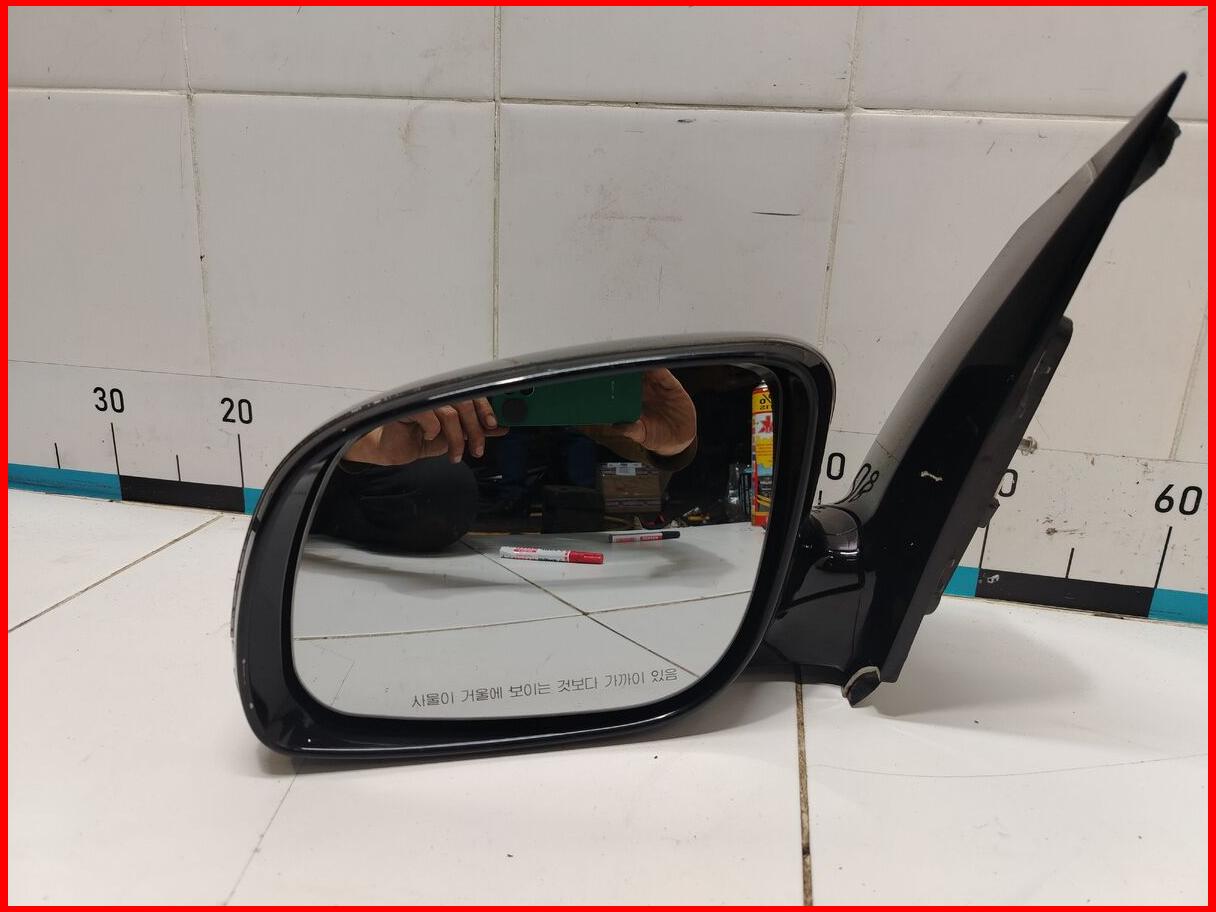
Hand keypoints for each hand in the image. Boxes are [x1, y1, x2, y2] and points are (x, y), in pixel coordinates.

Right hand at [343, 398, 505, 465]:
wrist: (391, 448)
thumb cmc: (419, 439)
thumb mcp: (455, 437)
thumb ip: (476, 431)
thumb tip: (501, 428)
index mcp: (448, 398)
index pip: (472, 394)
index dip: (485, 408)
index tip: (493, 426)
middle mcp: (436, 395)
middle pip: (464, 403)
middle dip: (475, 429)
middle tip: (478, 450)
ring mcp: (422, 399)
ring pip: (450, 413)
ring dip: (457, 439)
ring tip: (455, 455)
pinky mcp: (406, 407)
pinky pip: (429, 416)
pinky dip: (433, 431)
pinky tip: (428, 438)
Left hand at [588, 369, 696, 456]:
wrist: (679, 440)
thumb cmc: (657, 437)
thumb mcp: (642, 436)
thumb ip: (630, 430)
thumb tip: (616, 426)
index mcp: (634, 400)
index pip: (623, 385)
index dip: (617, 378)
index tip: (609, 372)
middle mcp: (645, 391)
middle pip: (635, 374)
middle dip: (629, 367)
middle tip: (621, 361)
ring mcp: (659, 388)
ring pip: (649, 371)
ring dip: (643, 364)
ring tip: (636, 359)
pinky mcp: (673, 388)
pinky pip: (666, 377)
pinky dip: (661, 371)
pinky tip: (655, 367)